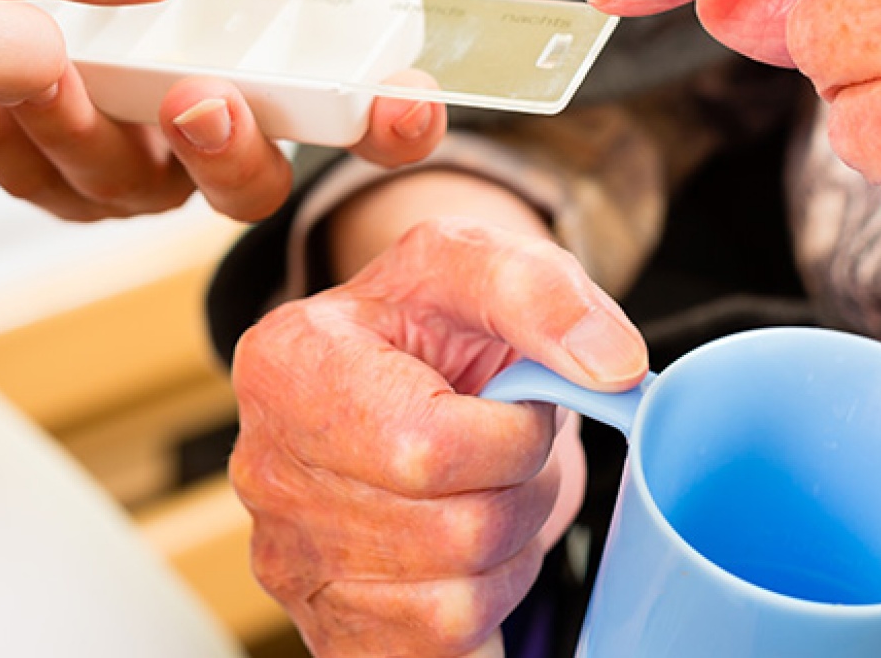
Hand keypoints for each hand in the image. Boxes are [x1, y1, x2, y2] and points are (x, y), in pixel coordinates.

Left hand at [0, 0, 446, 222]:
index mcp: (276, 95)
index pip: (363, 129)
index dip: (397, 127)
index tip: (405, 98)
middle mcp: (210, 155)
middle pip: (244, 187)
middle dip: (226, 149)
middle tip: (201, 97)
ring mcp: (125, 179)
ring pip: (118, 185)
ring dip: (87, 130)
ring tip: (56, 71)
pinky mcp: (40, 182)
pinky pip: (24, 173)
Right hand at [230, 218, 644, 656]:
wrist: (402, 369)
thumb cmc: (434, 321)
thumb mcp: (480, 262)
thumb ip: (544, 291)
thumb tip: (613, 365)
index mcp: (289, 363)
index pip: (427, 448)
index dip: (510, 437)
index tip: (516, 401)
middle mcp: (267, 468)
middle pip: (452, 531)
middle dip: (519, 490)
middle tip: (507, 449)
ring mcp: (289, 560)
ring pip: (455, 602)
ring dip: (506, 549)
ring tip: (483, 488)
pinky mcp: (325, 629)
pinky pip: (440, 652)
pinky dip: (480, 603)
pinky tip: (461, 547)